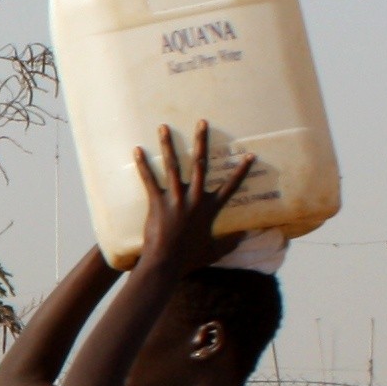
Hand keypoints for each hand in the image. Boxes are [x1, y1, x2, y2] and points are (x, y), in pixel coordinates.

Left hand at [132, 123, 263, 272]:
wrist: (166, 263)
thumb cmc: (191, 258)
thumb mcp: (216, 251)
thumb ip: (232, 242)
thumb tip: (246, 235)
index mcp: (210, 208)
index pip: (230, 186)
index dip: (241, 171)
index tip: (250, 155)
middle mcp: (194, 198)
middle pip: (200, 164)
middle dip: (201, 141)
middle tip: (201, 122)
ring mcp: (175, 198)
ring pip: (173, 165)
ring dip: (168, 144)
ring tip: (163, 126)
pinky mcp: (157, 202)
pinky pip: (149, 180)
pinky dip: (142, 165)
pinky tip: (137, 150)